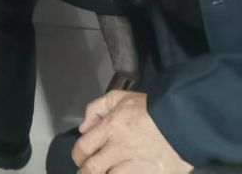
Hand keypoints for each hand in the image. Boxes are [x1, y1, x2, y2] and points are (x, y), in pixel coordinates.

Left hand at [73, 91, 191, 173]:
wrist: (186, 123)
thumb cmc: (151, 109)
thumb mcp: (121, 98)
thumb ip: (97, 108)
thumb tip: (84, 127)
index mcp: (110, 128)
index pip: (83, 147)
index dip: (77, 155)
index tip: (80, 159)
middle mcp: (119, 149)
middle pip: (93, 168)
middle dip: (85, 172)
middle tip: (86, 172)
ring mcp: (135, 166)